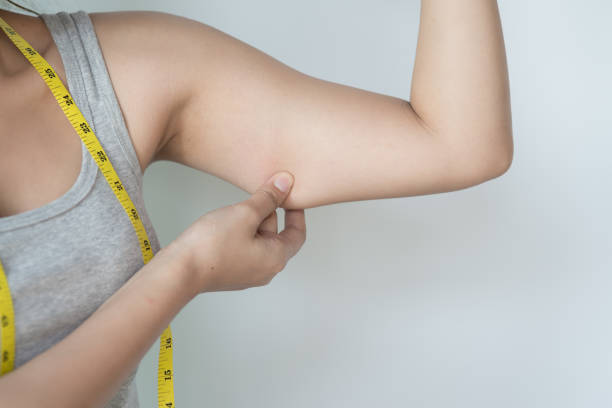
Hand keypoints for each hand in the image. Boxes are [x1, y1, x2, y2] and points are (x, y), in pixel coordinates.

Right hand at [168, 171, 305, 293]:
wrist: (179, 270)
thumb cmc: (212, 245)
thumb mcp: (245, 213)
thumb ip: (268, 198)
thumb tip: (285, 183)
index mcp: (276, 258)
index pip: (297, 233)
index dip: (296, 212)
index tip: (291, 196)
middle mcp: (265, 270)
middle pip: (277, 235)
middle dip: (268, 213)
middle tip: (257, 194)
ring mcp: (247, 273)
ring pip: (258, 240)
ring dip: (252, 221)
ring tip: (238, 208)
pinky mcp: (230, 272)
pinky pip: (244, 248)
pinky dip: (241, 232)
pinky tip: (226, 221)